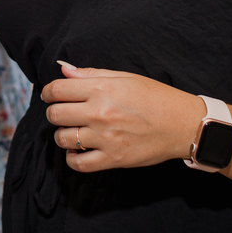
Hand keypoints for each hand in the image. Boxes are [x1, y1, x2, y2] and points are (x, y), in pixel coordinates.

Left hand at [42, 61, 204, 172]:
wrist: (183, 124)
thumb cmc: (156, 97)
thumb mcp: (125, 77)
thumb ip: (90, 74)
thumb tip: (63, 69)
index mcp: (102, 88)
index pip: (57, 90)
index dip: (48, 92)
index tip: (50, 95)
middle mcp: (100, 112)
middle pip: (55, 115)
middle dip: (54, 113)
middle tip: (63, 113)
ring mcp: (105, 137)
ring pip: (62, 139)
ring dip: (63, 135)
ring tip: (73, 131)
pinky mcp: (113, 159)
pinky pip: (78, 163)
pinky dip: (72, 158)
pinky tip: (78, 150)